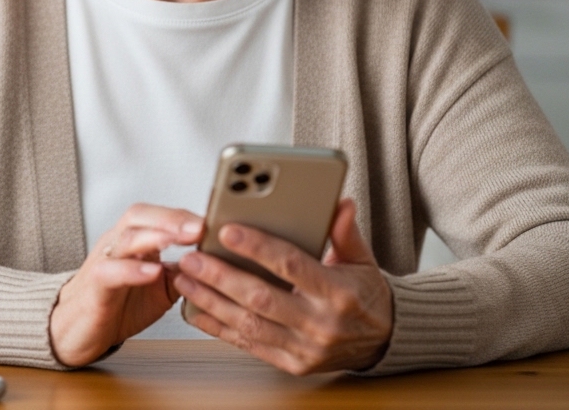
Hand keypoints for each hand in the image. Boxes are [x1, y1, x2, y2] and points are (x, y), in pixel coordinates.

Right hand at [50, 203, 203, 366]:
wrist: (79, 329)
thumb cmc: (118, 303)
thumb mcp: (161, 287)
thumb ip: (183, 272)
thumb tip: (217, 264)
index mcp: (136, 240)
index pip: (161, 216)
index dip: (187, 216)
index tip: (216, 221)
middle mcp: (118, 243)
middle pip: (141, 215)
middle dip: (173, 218)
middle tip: (201, 226)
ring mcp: (105, 260)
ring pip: (127, 237)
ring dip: (156, 236)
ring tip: (182, 239)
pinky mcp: (95, 284)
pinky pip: (111, 271)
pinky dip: (132, 270)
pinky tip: (152, 271)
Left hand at [174, 198, 391, 374]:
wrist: (383, 341)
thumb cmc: (365, 294)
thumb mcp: (362, 260)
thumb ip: (345, 232)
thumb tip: (340, 203)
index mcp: (337, 292)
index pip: (291, 265)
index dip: (257, 247)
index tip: (226, 230)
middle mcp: (320, 323)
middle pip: (261, 298)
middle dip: (221, 276)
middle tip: (192, 257)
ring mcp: (305, 348)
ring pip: (249, 324)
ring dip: (211, 301)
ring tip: (185, 279)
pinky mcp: (293, 364)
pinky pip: (250, 345)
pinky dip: (220, 328)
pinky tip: (197, 311)